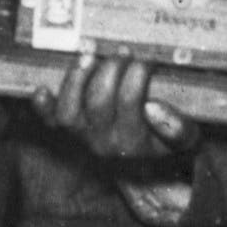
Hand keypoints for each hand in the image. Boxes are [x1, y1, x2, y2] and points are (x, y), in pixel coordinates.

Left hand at [34, 54, 190, 167]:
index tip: (147, 59)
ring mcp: (82, 138)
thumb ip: (177, 127)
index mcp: (134, 142)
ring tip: (90, 55)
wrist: (143, 174)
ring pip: (70, 110)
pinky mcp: (67, 134)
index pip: (131, 101)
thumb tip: (154, 107)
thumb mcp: (185, 141)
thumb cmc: (166, 146)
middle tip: (124, 51)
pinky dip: (43, 106)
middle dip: (111, 68)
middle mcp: (104, 143)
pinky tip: (41, 90)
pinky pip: (50, 122)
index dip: (138, 73)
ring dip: (76, 79)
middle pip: (99, 100)